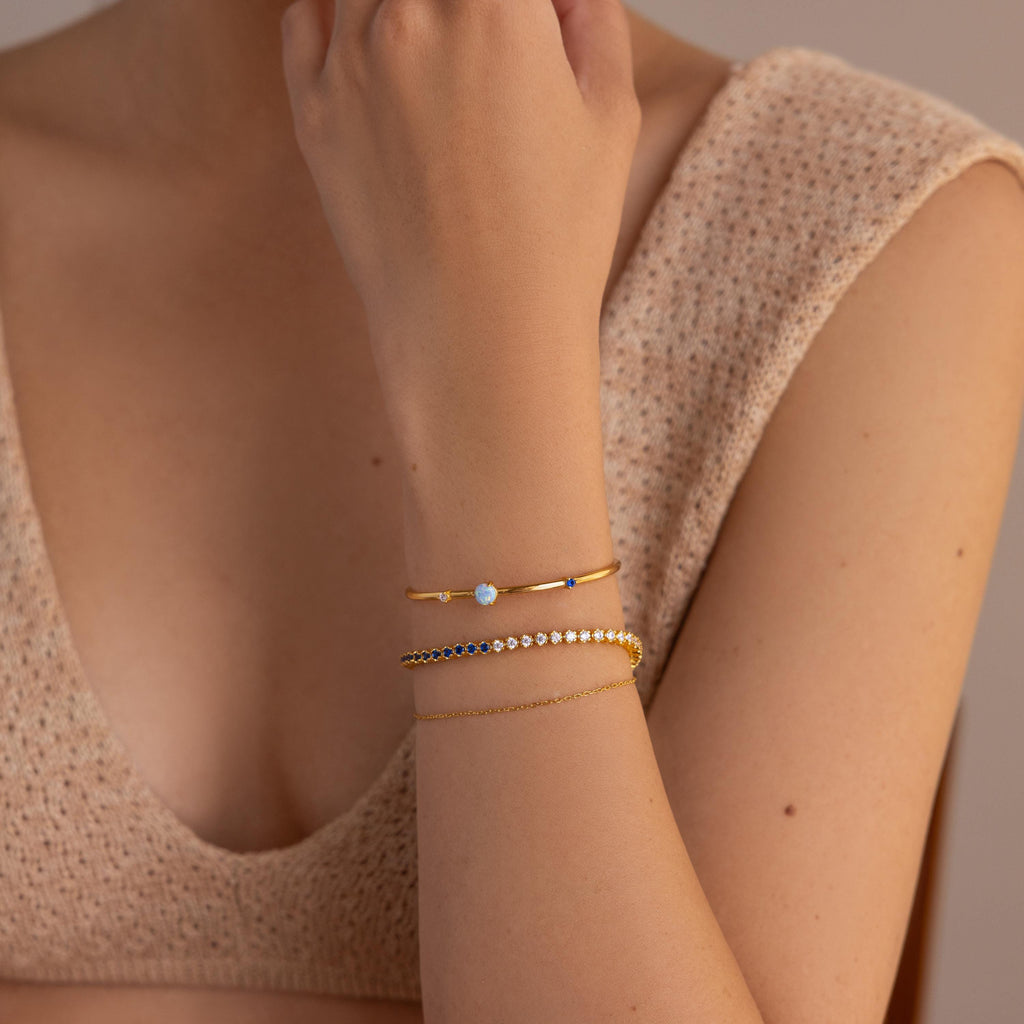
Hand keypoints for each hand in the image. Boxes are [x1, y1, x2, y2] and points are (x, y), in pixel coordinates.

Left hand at [280, 0, 641, 434]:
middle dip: (467, 4)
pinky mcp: (312, 114)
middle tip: (487, 36)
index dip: (519, 0)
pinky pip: (306, 16)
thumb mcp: (609, 114)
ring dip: (404, 2)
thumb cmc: (554, 238)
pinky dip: (338, 10)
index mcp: (496, 2)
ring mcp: (348, 63)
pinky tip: (376, 40)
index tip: (529, 17)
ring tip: (440, 42)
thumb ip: (589, 17)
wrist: (478, 333)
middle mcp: (410, 11)